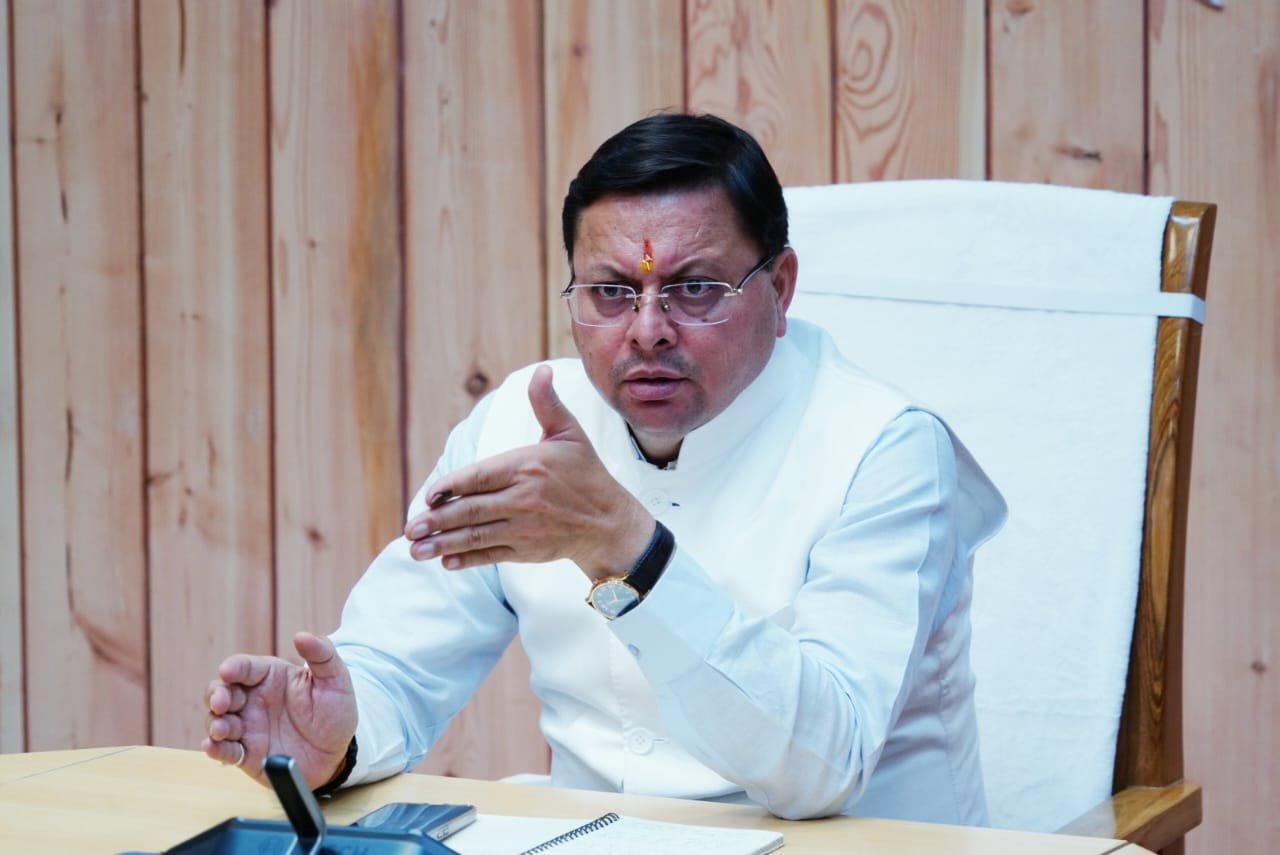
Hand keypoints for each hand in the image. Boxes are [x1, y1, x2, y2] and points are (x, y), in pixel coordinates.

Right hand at [202, 631, 357, 789]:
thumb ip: (321, 655)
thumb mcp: (335, 679)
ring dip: (214, 723)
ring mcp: (248, 727)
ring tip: (222, 728)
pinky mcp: (246, 754)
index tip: (227, 671)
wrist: (339, 752)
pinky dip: (215, 750)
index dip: (232, 667)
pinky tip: (213, 747)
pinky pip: (225, 752)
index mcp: (270, 676)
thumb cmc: (335, 711)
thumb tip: (301, 635)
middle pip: (221, 691)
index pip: (244, 666)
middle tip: (221, 703)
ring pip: (217, 720)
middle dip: (216, 694)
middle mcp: (253, 700)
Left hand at [404, 365, 654, 579]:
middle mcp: (523, 500)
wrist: (608, 522)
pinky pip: (491, 556)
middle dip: (437, 521)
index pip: (480, 477)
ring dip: (444, 545)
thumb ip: (547, 404)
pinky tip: (446, 562)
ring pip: (476, 537)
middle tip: (410, 529)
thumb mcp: (570, 433)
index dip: (451, 487)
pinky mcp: (527, 551)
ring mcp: (524, 529)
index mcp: (527, 468)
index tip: (429, 495)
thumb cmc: (586, 473)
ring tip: (416, 550)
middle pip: (472, 511)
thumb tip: (541, 370)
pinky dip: (467, 560)